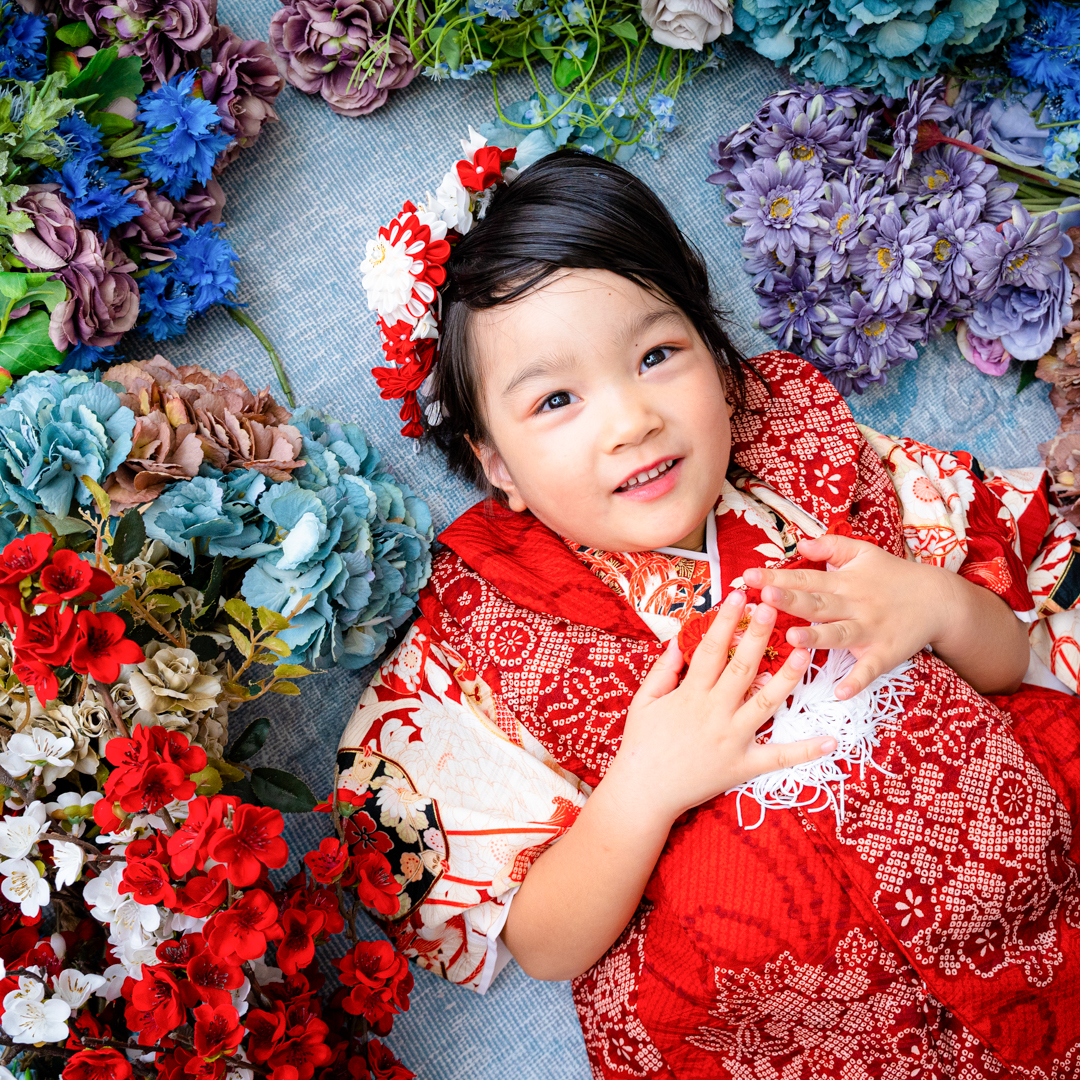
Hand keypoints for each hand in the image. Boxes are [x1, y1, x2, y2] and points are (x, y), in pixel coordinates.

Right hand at [606, 591, 835, 822]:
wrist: (644, 792)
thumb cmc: (641, 744)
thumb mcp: (644, 701)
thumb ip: (663, 670)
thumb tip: (678, 642)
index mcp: (690, 694)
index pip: (711, 649)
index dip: (725, 621)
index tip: (739, 596)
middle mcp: (714, 713)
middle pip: (742, 667)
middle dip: (759, 635)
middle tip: (774, 607)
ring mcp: (733, 739)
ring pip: (766, 703)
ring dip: (787, 677)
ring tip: (805, 652)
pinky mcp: (743, 765)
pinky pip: (778, 757)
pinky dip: (805, 750)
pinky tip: (830, 740)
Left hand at [742, 533, 955, 699]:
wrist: (938, 599)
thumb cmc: (893, 576)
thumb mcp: (863, 553)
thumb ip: (830, 546)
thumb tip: (800, 542)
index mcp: (843, 582)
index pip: (804, 579)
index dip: (776, 578)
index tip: (748, 577)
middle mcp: (853, 605)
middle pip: (818, 604)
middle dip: (791, 601)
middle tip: (764, 598)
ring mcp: (869, 630)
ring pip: (839, 635)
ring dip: (817, 638)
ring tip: (793, 638)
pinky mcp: (885, 653)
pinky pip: (869, 670)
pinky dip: (857, 681)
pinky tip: (841, 693)